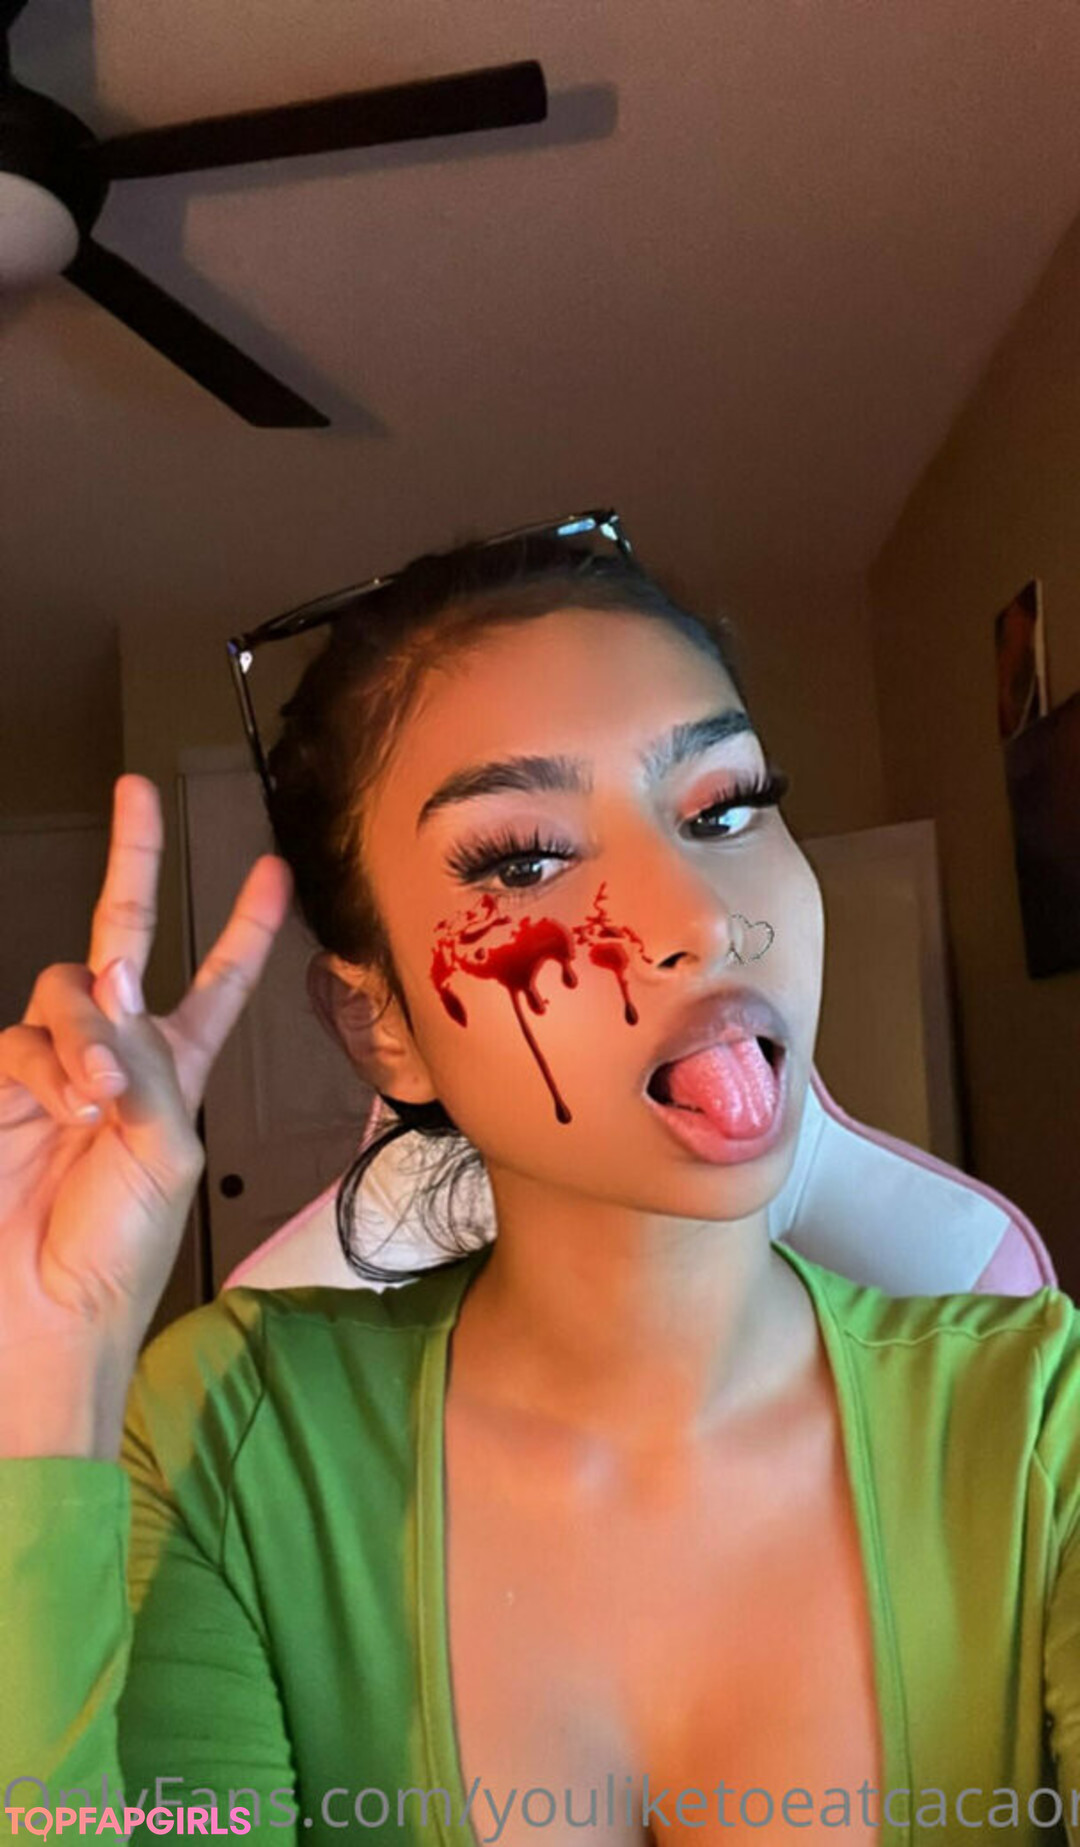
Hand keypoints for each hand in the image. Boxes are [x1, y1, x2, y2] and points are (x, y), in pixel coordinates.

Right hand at [0, 774, 291, 1372]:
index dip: (244, 929)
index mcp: (178, 1072)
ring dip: (86, 1034)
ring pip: (66, 990)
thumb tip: (108, 986)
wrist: (42, 1312)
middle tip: (138, 789)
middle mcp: (119, 1054)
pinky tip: (62, 1111)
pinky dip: (47, 1069)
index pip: (218, 983)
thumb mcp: (166, 1156)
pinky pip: (21, 1042)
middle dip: (133, 861)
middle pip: (125, 937)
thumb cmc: (120, 1252)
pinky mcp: (3, 1084)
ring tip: (97, 1103)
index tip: (274, 871)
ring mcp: (56, 1064)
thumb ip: (145, 1065)